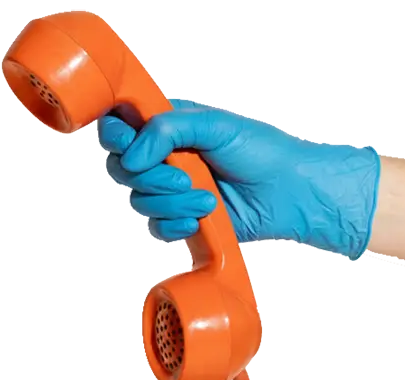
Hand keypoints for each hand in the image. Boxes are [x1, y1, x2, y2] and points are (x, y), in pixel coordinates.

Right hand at [98, 98, 379, 259]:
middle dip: (152, 178)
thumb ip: (168, 129)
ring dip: (173, 203)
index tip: (132, 145)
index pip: (118, 129)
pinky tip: (203, 219)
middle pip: (122, 170)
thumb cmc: (260, 153)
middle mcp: (163, 161)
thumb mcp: (215, 125)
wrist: (288, 194)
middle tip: (185, 178)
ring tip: (210, 199)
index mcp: (166, 130)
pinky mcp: (182, 223)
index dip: (116, 138)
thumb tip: (132, 154)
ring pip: (140, 202)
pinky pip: (158, 229)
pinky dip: (177, 225)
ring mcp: (171, 194)